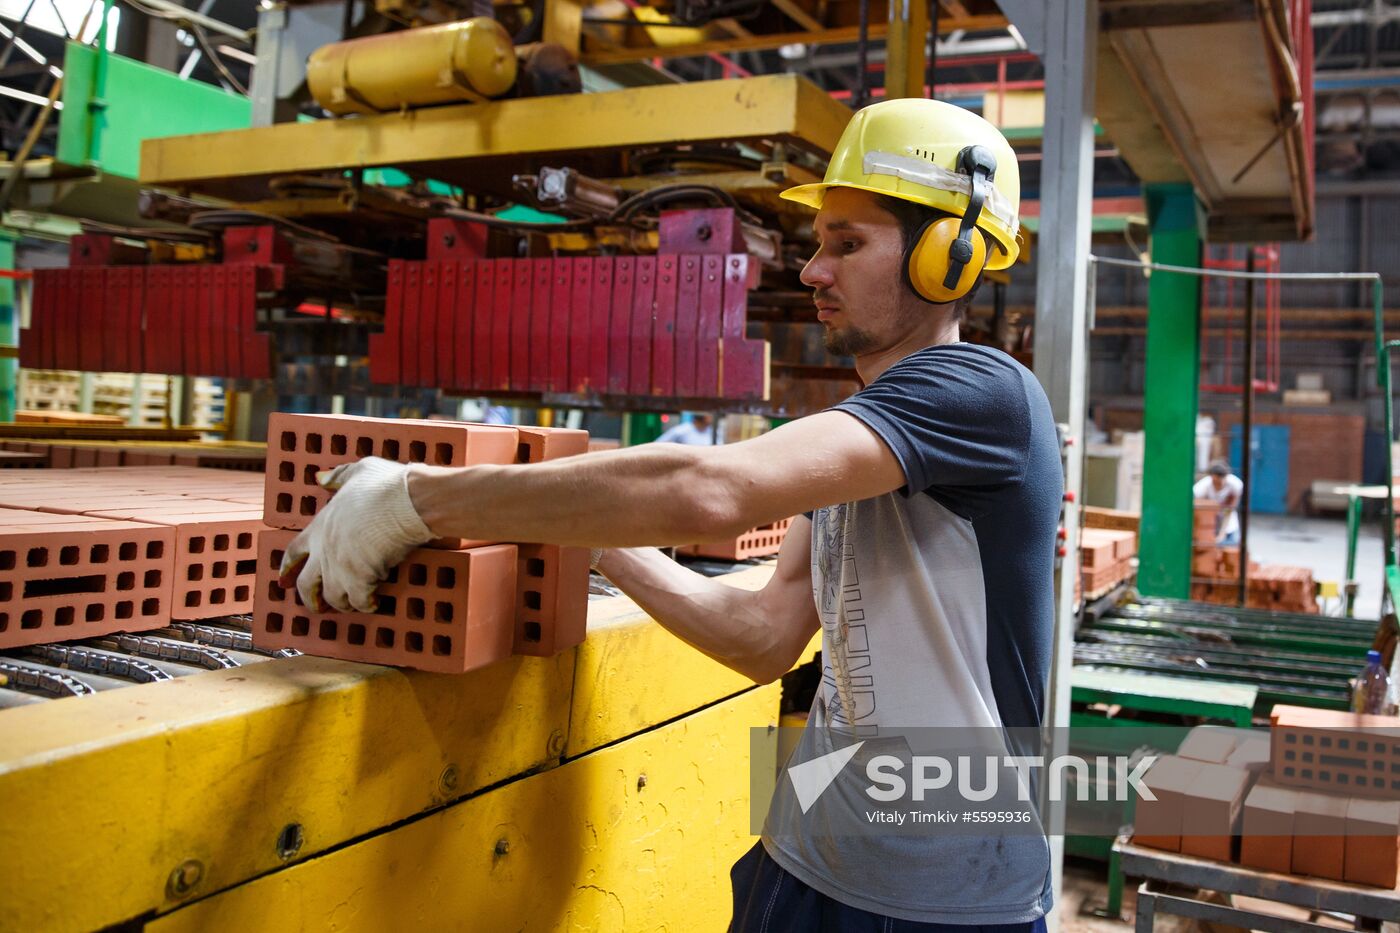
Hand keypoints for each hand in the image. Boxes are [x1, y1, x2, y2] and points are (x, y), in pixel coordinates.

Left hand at [278, 457, 435, 612]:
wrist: (407, 502)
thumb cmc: (386, 486)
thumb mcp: (359, 471)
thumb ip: (338, 477)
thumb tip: (321, 478)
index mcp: (321, 525)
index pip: (294, 551)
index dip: (287, 568)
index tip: (283, 580)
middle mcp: (324, 550)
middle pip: (305, 584)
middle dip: (310, 599)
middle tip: (318, 606)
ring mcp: (340, 567)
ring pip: (332, 597)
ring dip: (343, 603)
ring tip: (353, 604)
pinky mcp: (360, 580)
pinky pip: (359, 602)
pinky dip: (366, 604)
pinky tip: (374, 602)